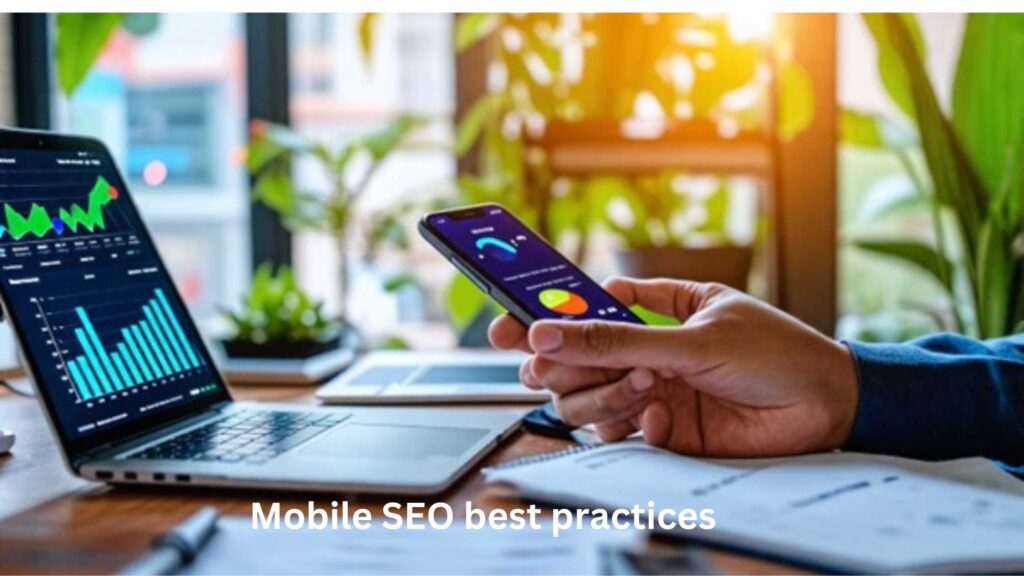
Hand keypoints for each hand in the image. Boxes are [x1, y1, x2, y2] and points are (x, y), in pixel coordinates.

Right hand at [489, 278, 858, 456]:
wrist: (826, 407)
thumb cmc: (774, 353)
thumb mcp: (693, 339)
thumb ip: (617, 342)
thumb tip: (549, 334)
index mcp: (654, 311)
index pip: (583, 309)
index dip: (542, 316)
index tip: (508, 325)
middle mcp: (644, 352)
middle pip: (570, 361)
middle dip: (562, 366)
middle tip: (556, 369)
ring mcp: (649, 392)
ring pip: (585, 402)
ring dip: (603, 396)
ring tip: (644, 386)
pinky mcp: (662, 431)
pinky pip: (617, 433)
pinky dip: (633, 424)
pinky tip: (662, 414)